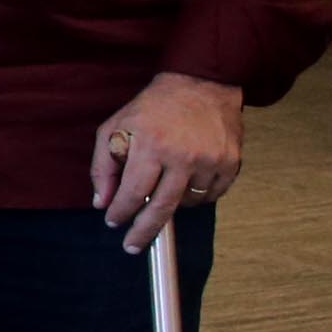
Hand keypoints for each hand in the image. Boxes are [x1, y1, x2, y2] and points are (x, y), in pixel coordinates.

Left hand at [92, 72, 244, 249]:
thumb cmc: (151, 108)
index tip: (113, 222)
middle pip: (162, 207)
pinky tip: (185, 185)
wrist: (201, 85)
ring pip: (187, 203)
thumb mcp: (114, 128)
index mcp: (151, 146)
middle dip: (144, 230)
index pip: (133, 193)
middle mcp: (183, 156)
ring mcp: (210, 160)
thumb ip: (102, 167)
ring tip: (162, 190)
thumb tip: (101, 203)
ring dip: (170, 205)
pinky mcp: (230, 162)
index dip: (121, 212)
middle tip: (132, 246)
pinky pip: (211, 195)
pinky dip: (196, 197)